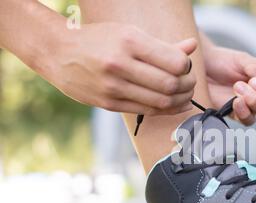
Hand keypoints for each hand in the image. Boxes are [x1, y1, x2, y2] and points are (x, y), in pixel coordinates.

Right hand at [42, 23, 196, 114]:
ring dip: (180, 100)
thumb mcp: (130, 33)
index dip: (187, 67)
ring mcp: (113, 87)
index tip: (186, 66)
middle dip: (187, 86)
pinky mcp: (109, 103)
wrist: (58, 52)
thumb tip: (192, 47)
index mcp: (129, 41)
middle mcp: (121, 64)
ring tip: (184, 94)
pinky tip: (172, 104)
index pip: (174, 62)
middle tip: (189, 83)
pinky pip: (147, 110)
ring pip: (161, 102)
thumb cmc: (100, 40)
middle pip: (170, 85)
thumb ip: (163, 45)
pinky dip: (165, 109)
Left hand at [203, 46, 255, 124]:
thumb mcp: (243, 60)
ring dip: (254, 100)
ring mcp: (253, 107)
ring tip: (237, 86)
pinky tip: (235, 101)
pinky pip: (249, 120)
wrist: (202, 69)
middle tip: (254, 83)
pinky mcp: (239, 115)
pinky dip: (244, 112)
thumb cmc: (224, 62)